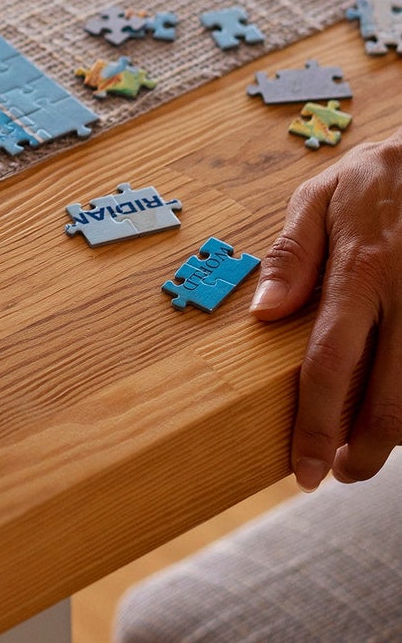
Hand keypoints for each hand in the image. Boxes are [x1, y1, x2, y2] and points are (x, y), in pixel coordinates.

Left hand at [250, 132, 401, 488]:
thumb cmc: (376, 178)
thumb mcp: (320, 196)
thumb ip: (292, 255)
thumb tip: (264, 314)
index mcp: (361, 270)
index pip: (331, 362)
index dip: (317, 423)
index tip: (302, 468)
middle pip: (390, 399)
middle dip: (364, 452)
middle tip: (338, 475)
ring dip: (396, 436)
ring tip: (366, 454)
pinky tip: (395, 410)